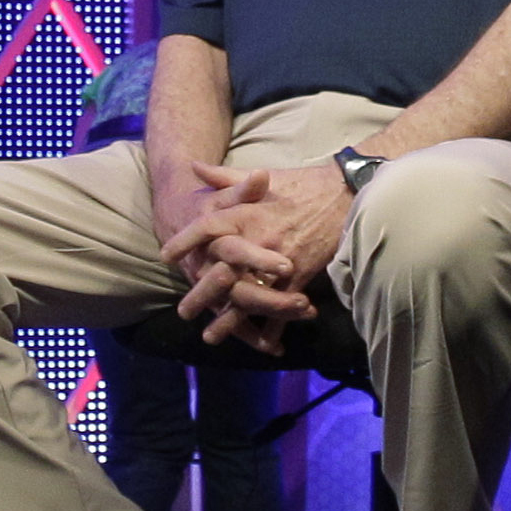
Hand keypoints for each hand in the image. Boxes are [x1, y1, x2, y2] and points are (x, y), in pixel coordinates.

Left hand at [161, 160, 353, 354]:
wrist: (345, 192)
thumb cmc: (301, 184)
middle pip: (221, 271)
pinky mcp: (301, 274)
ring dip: (229, 321)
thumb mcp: (262, 175)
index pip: (207, 228)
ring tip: (211, 336)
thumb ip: (224, 177)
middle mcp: (258, 238)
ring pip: (248, 296)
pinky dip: (273, 327)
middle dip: (200, 294)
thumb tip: (192, 166)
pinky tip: (262, 343)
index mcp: (246, 213)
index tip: (165, 256)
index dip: (185, 241)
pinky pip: (282, 306)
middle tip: (183, 312)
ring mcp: (279, 260)